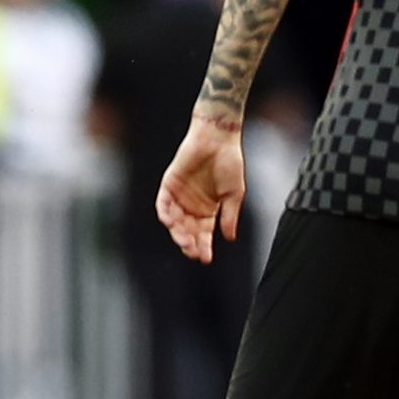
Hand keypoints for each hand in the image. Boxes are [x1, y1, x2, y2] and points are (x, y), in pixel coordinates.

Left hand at [157, 115, 246, 262]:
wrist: (218, 140)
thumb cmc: (230, 163)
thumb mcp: (235, 194)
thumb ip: (229, 215)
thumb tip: (230, 238)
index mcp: (209, 209)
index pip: (204, 233)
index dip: (204, 246)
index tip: (206, 258)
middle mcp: (192, 205)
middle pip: (188, 230)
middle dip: (190, 243)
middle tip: (193, 252)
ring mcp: (180, 196)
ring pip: (175, 221)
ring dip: (178, 232)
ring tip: (184, 241)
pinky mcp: (169, 185)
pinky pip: (163, 204)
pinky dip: (165, 214)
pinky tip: (171, 222)